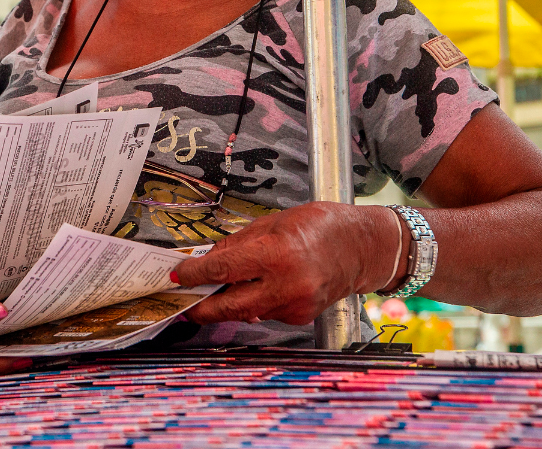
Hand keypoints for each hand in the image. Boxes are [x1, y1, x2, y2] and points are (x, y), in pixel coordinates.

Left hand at [173, 201, 400, 324]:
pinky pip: (266, 311)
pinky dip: (256, 301)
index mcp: (276, 253)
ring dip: (229, 302)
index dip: (195, 274)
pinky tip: (262, 287)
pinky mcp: (300, 317)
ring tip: (222, 287)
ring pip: (246, 310)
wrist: (363, 247)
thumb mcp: (273, 223)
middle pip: (228, 306)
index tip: (178, 275)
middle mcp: (286, 284)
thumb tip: (206, 260)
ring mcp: (294, 305)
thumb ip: (237, 244)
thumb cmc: (319, 226)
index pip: (223, 269)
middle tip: (184, 300)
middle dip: (201, 306)